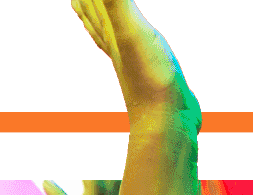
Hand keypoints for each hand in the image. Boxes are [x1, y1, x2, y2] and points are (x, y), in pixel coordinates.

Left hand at [71, 0, 200, 127]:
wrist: (167, 124)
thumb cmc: (150, 81)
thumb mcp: (131, 33)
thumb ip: (115, 4)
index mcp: (111, 35)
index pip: (90, 3)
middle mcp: (116, 47)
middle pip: (94, 18)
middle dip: (86, 2)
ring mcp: (132, 60)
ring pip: (109, 35)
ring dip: (99, 19)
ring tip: (89, 10)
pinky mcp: (150, 71)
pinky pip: (135, 47)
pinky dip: (131, 38)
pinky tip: (133, 42)